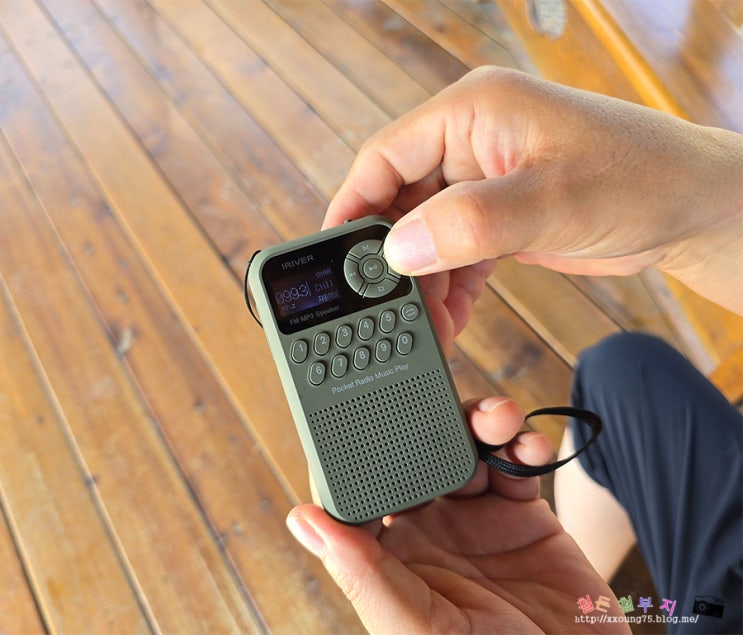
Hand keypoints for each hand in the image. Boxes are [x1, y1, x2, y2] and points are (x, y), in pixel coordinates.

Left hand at [286, 397, 628, 633]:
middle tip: (439, 385)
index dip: (361, 443)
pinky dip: (524, 444)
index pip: (366, 485)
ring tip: (497, 417)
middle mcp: (432, 528)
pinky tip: (528, 446)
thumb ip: (366, 573)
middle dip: (431, 416)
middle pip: (421, 452)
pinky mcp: (526, 515)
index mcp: (393, 553)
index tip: (360, 401)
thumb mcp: (419, 627)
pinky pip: (518, 463)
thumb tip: (304, 521)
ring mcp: (479, 519)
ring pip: (469, 447)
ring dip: (482, 421)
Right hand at [324, 66, 742, 315]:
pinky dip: (449, 284)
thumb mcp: (551, 201)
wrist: (693, 208)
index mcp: (472, 112)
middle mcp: (472, 141)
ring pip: (425, 232)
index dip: (353, 207)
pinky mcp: (501, 214)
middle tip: (388, 307)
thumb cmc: (640, 180)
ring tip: (426, 323)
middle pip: (400, 199)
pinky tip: (449, 316)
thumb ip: (469, 223)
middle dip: (392, 258)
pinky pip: (455, 250)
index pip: (385, 156)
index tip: (336, 259)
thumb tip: (398, 249)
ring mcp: (486, 179)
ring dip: (421, 279)